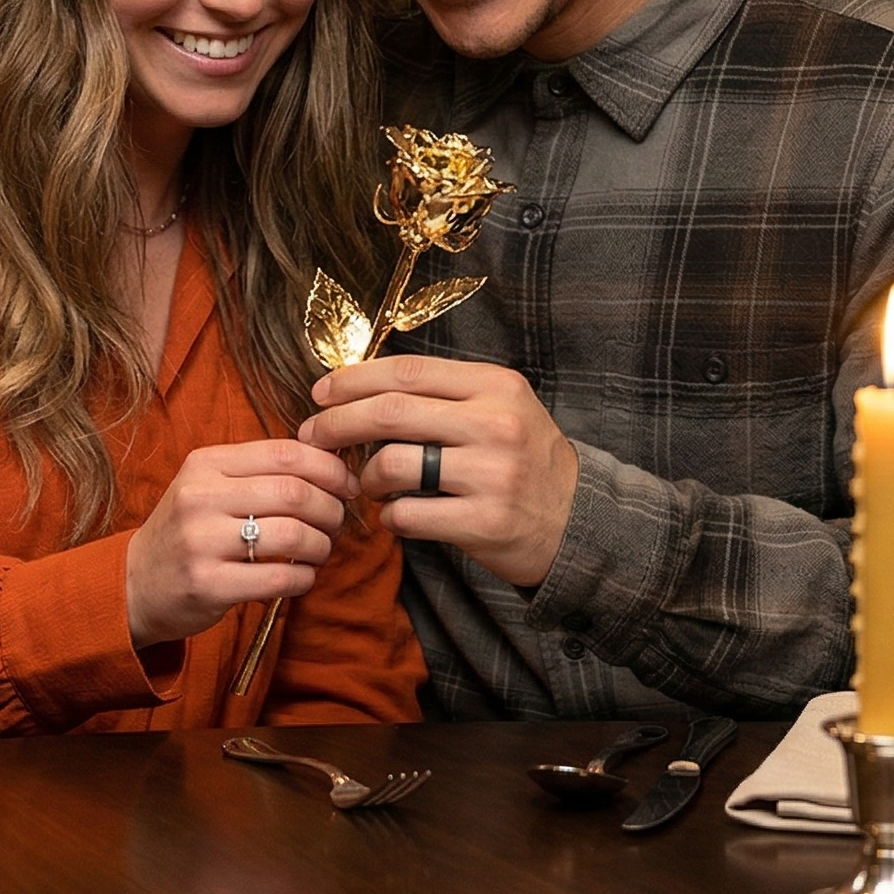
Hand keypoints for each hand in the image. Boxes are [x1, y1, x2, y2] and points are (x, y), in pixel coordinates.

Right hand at [123, 440, 359, 649]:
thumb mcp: (210, 486)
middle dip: (330, 509)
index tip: (345, 485)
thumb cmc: (187, 532)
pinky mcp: (207, 584)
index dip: (329, 468)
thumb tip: (331, 462)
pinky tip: (300, 577)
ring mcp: (201, 541)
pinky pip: (279, 578)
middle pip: (294, 492)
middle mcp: (200, 497)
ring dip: (321, 545)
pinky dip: (304, 578)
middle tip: (335, 523)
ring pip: (292, 534)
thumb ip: (259, 472)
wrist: (134, 583)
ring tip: (319, 551)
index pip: (286, 453)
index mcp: (205, 463)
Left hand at [297, 355, 578, 588]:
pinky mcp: (485, 522)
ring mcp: (492, 474)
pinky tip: (397, 515)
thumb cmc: (524, 460)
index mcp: (495, 386)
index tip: (320, 392)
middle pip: (390, 412)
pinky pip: (409, 514)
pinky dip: (390, 516)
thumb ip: (442, 394)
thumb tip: (359, 387)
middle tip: (314, 436)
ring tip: (370, 484)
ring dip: (367, 476)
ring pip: (394, 464)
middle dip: (338, 423)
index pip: (406, 372)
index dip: (353, 380)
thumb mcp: (499, 409)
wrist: (580, 521)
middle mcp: (495, 424)